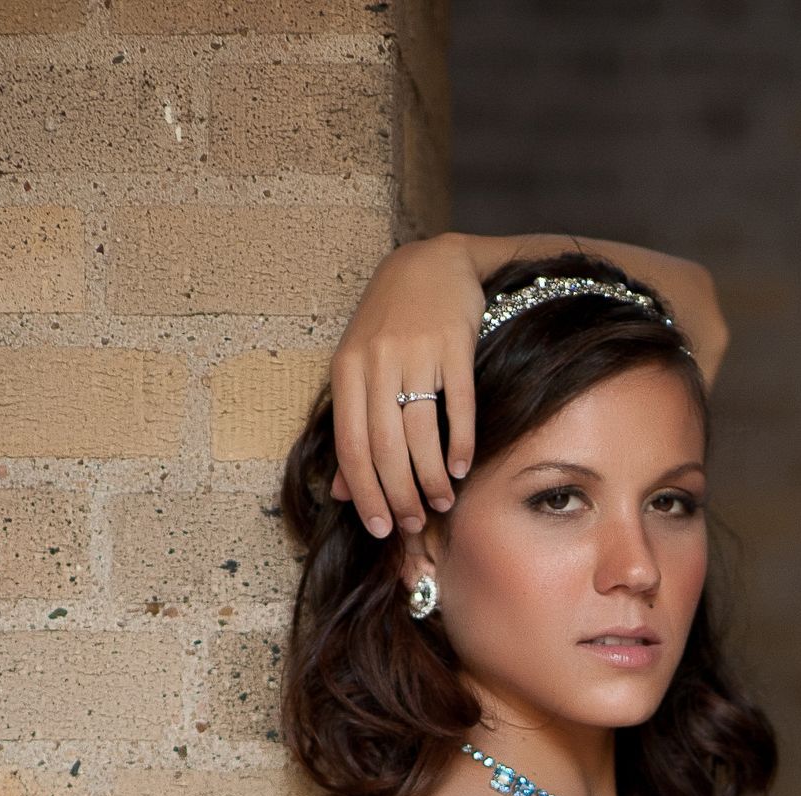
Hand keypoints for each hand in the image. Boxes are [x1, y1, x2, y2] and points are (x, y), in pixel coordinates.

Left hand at [329, 233, 482, 537]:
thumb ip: (351, 426)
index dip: (364, 493)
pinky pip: (458, 406)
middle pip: (385, 448)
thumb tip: (338, 491)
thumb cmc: (392, 322)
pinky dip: (460, 444)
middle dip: (400, 495)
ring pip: (420, 434)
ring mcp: (416, 352)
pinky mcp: (454, 344)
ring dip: (432, 478)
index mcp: (347, 370)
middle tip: (413, 523)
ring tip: (441, 502)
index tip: (380, 528)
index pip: (351, 446)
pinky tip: (462, 468)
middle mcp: (376, 361)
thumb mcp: (360, 368)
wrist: (432, 261)